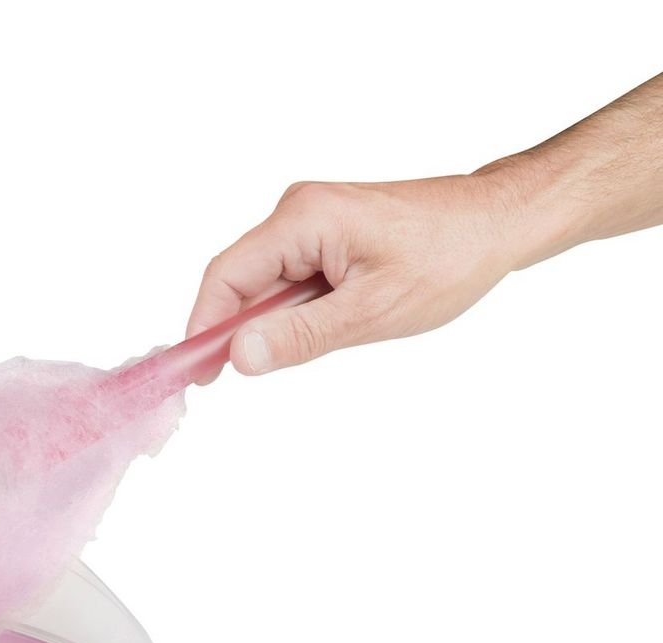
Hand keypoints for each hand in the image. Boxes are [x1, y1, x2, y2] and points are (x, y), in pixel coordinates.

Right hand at [186, 172, 529, 380]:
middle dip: (236, 331)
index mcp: (303, 218)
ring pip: (265, 285)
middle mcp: (297, 212)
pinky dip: (293, 312)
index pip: (226, 275)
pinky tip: (326, 327)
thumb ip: (300, 336)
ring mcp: (311, 222)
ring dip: (273, 323)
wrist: (499, 223)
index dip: (203, 327)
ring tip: (322, 341)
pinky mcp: (325, 236)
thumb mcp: (372, 311)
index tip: (193, 373)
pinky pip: (289, 280)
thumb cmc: (448, 258)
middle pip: (240, 280)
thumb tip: (239, 356)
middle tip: (235, 380)